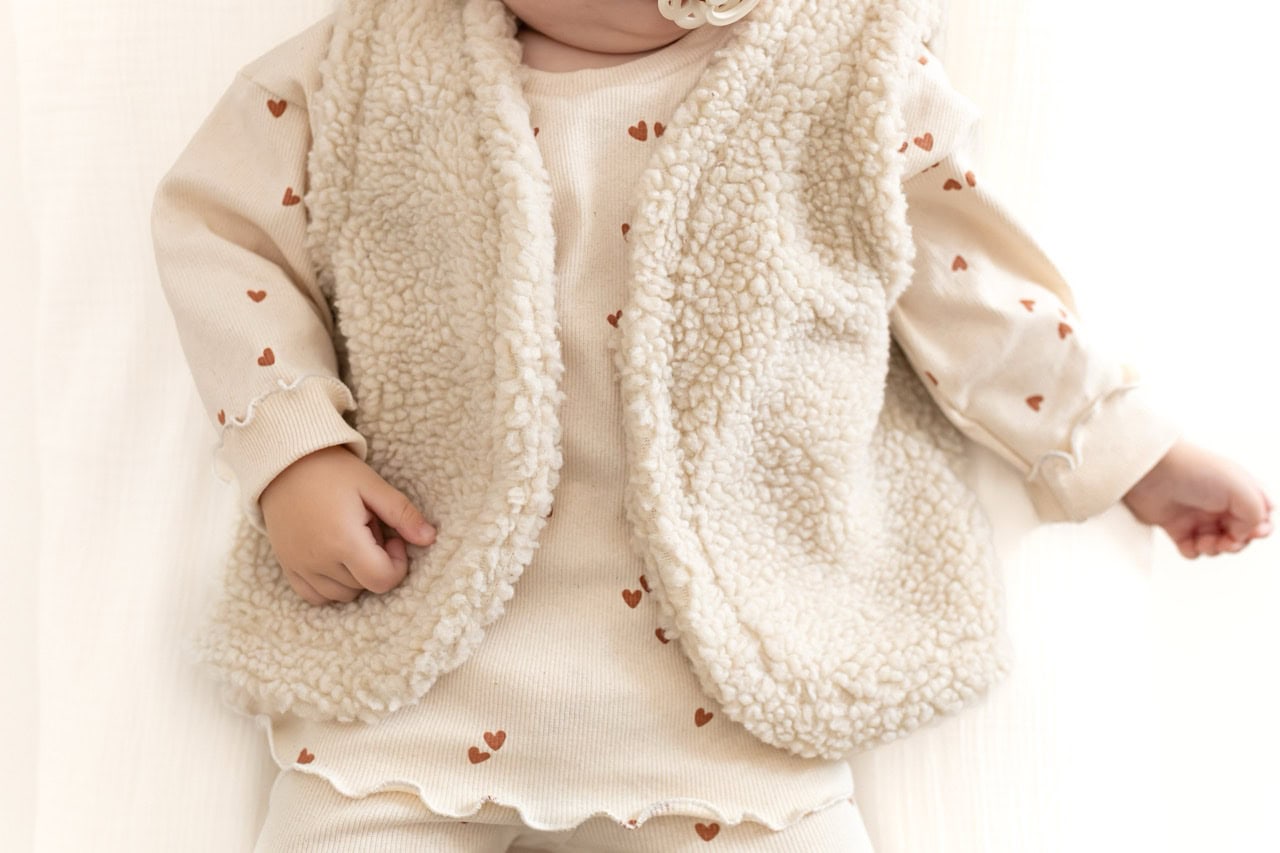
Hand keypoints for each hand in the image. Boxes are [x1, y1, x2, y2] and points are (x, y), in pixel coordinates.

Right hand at [258, 445, 437, 604]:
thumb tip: (429, 538)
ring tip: (350, 539)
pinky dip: (331, 586)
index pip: (382, 580)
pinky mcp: (288, 567)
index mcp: (343, 540)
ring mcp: (300, 566)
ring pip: (342, 595)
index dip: (398, 564)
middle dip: (376, 563)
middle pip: (364, 587)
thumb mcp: (373, 485)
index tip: (393, 540)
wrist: (284, 462)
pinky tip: (335, 558)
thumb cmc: (332, 471)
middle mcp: (319, 560)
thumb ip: (402, 514)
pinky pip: (315, 596)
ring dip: (355, 576)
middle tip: (369, 530)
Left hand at [1121, 439, 1272, 558]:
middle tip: (1228, 541)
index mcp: (1240, 490)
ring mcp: (1199, 516)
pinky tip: (1189, 542)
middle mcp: (1220, 504)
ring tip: (1206, 541)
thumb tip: (1243, 534)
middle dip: (1238, 543)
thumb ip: (1256, 514)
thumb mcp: (1241, 488)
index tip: (1255, 531)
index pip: (1262, 516)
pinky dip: (1193, 551)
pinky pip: (1191, 549)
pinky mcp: (1177, 526)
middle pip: (1241, 535)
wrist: (1151, 471)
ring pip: (1218, 545)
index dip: (1261, 529)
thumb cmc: (1194, 471)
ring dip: (1216, 549)